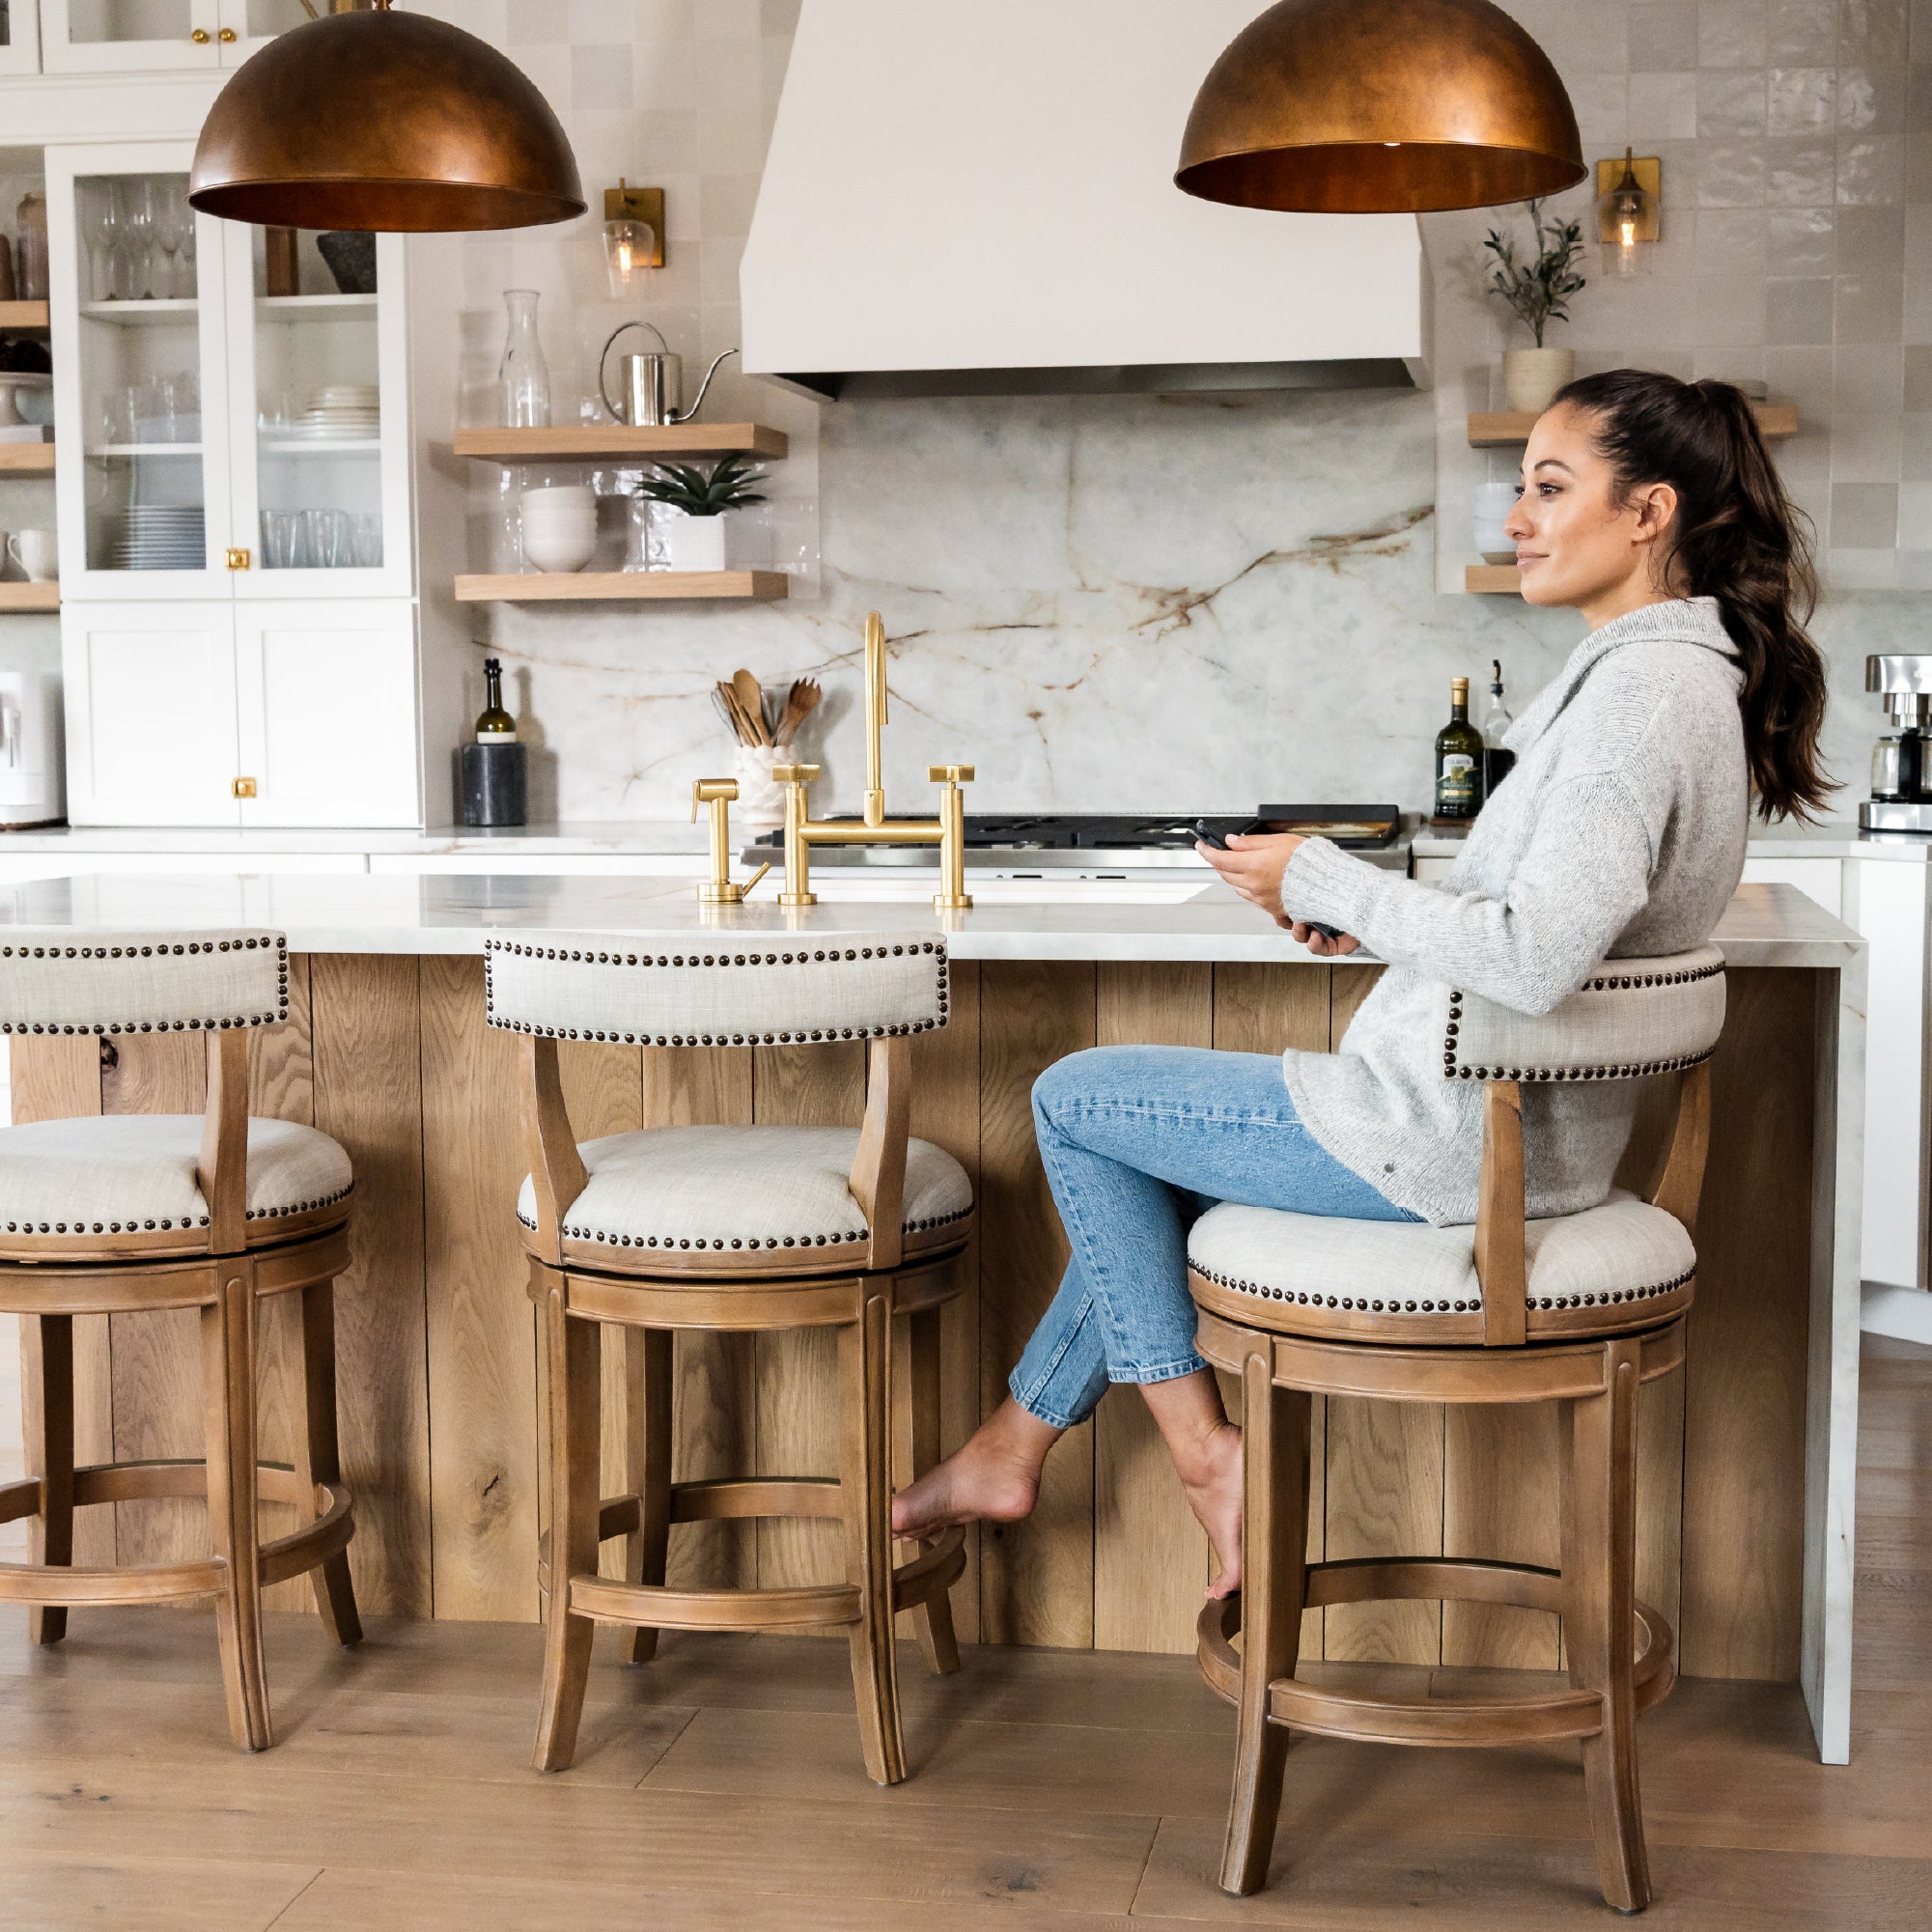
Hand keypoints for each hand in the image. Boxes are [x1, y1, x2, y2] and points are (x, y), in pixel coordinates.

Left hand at [1196, 834, 1360, 954]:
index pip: (1219, 859)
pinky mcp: (1272, 909)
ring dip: (1235, 876)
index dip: (1206, 851)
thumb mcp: (1280, 841)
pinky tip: (1259, 879)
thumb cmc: (1310, 862)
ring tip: (1242, 864)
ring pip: (1238, 888)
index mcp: (1254, 866)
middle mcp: (1254, 885)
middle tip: (1220, 852)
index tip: (1200, 845)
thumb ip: (1252, 842)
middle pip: (1225, 875)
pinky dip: (1249, 887)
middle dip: (1220, 862)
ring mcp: (1262, 899)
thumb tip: (1232, 841)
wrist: (1330, 885)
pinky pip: (1253, 898)